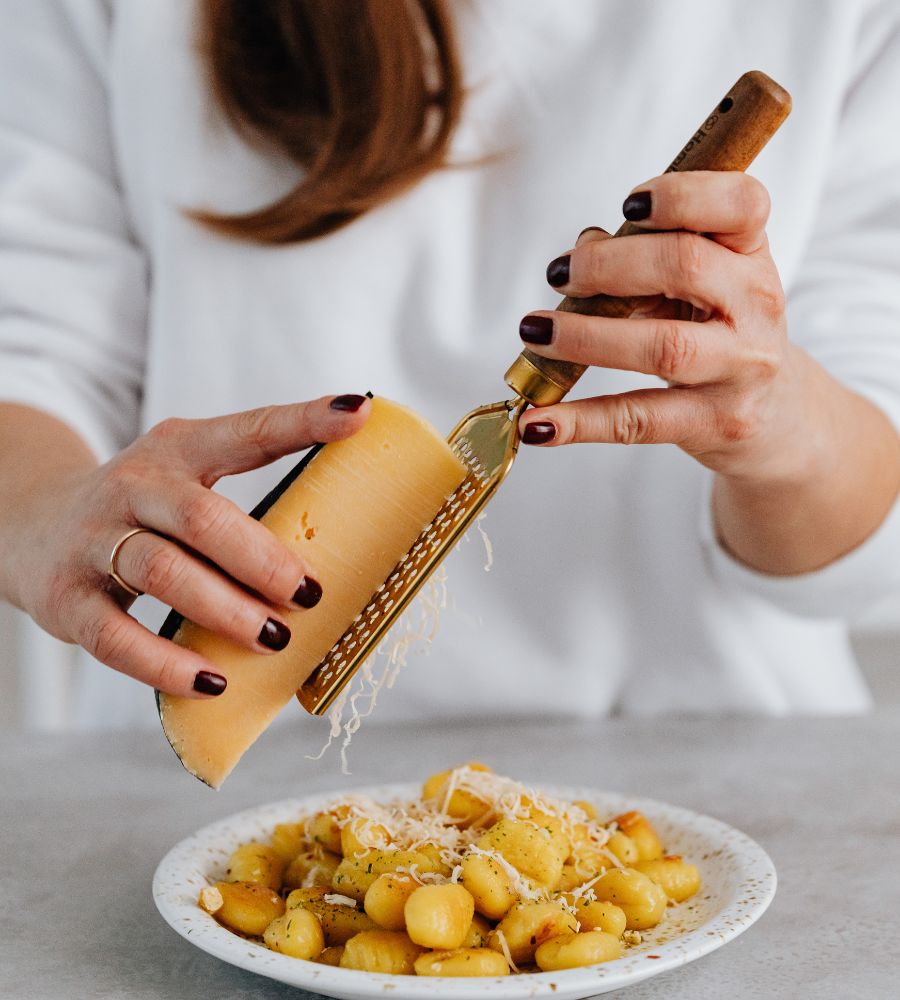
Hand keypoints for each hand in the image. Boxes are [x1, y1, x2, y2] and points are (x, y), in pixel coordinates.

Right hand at [9, 395, 369, 696]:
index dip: (303, 420)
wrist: (31, 524)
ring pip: (163, 572)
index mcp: (178, 450)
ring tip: (274, 639)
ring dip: (225, 610)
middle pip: (201, 517)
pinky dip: (166, 664)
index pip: (247, 431)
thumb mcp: (185, 480)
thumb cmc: (142, 509)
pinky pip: (117, 638)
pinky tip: (211, 680)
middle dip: (260, 558)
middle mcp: (134, 486)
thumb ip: (247, 500)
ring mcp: (94, 541)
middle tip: (308, 594)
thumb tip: (344, 542)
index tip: (356, 412)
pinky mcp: (67, 599)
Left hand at [517, 171, 826, 483]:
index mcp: (751, 254)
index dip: (683, 196)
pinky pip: (638, 420)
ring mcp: (742, 369)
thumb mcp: (700, 283)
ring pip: (662, 348)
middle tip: (560, 274)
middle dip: (608, 265)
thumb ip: (644, 256)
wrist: (775, 413)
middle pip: (685, 267)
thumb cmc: (719, 330)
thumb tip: (582, 248)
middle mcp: (756, 306)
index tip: (628, 205)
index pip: (741, 204)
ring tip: (534, 332)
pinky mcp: (717, 423)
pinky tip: (537, 424)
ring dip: (585, 338)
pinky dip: (579, 422)